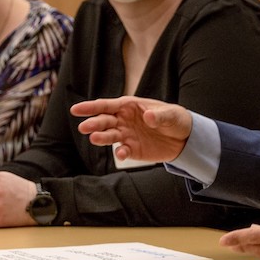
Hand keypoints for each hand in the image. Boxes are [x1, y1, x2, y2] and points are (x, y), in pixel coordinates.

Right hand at [72, 97, 191, 162]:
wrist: (184, 138)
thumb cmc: (175, 119)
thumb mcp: (171, 115)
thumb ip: (159, 116)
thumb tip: (148, 116)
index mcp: (129, 106)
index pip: (106, 105)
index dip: (90, 107)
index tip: (75, 110)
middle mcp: (123, 120)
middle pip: (104, 121)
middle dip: (94, 123)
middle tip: (84, 128)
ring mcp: (126, 135)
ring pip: (109, 136)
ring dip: (101, 138)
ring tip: (94, 139)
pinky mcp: (132, 149)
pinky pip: (122, 151)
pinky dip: (120, 153)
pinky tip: (121, 154)